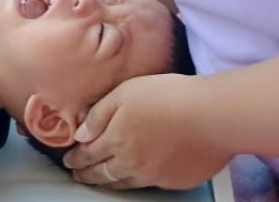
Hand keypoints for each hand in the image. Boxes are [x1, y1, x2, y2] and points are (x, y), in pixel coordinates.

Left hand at [64, 74, 229, 189]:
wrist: (211, 115)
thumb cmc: (167, 96)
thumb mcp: (123, 94)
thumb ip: (99, 115)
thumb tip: (80, 135)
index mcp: (116, 139)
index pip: (89, 154)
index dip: (76, 158)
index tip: (68, 161)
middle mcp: (131, 162)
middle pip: (103, 173)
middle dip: (87, 174)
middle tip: (78, 175)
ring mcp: (154, 175)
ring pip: (124, 183)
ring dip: (108, 182)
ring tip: (100, 181)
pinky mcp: (175, 181)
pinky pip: (149, 185)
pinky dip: (135, 183)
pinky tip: (134, 179)